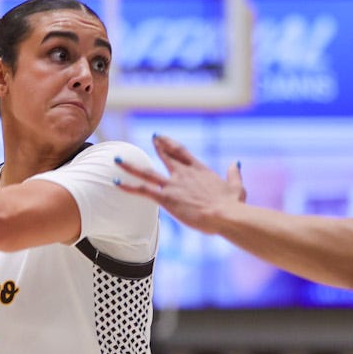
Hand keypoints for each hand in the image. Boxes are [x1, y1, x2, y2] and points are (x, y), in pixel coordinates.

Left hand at [112, 134, 246, 232]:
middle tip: (150, 139)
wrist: (224, 214)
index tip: (162, 138)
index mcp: (199, 170)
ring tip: (117, 160)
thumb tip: (235, 163)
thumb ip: (234, 174)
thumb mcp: (237, 187)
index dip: (170, 145)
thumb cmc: (232, 205)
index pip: (182, 153)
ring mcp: (173, 185)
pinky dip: (128, 186)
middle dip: (158, 147)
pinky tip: (115, 182)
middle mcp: (183, 174)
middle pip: (166, 157)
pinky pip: (143, 191)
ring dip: (130, 166)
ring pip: (147, 173)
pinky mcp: (166, 199)